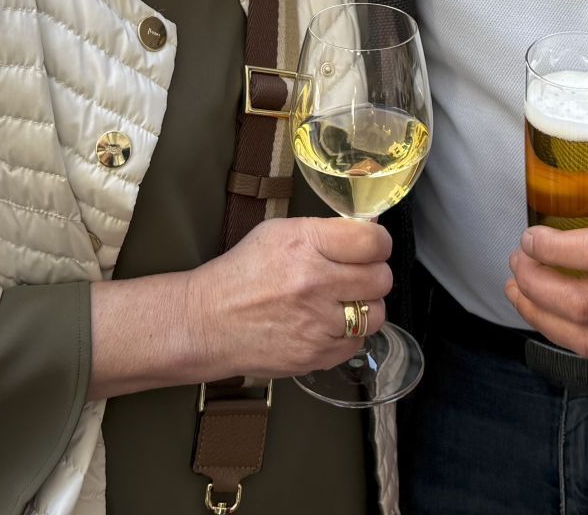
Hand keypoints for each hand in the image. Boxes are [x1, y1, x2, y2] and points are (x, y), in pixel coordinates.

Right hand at [186, 217, 392, 379]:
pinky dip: (347, 335)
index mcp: (304, 244)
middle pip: (381, 278)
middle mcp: (314, 281)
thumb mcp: (278, 233)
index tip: (373, 247)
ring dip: (365, 308)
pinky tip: (325, 325)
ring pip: (376, 314)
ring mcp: (317, 322)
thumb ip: (324, 233)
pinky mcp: (316, 354)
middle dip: (373, 275)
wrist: (207, 322)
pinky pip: (358, 343)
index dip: (379, 243)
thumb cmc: (242, 274)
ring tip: (342, 303)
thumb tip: (367, 234)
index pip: (372, 241)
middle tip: (356, 277)